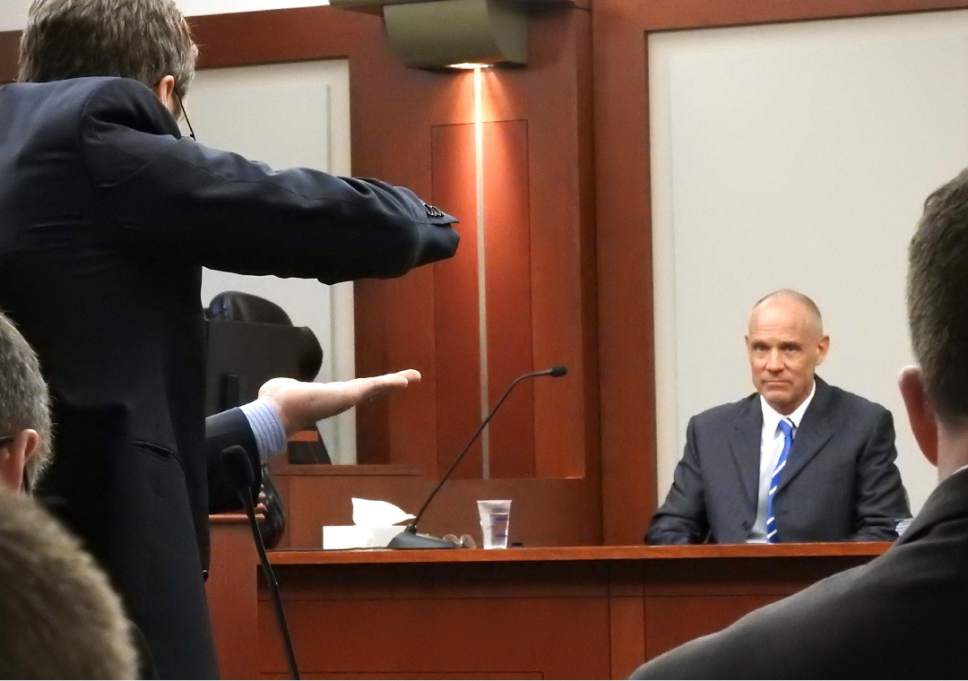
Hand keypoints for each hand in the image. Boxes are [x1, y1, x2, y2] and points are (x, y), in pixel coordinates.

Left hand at [258, 370, 420, 436]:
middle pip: (368, 390)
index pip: (350, 391)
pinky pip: (376, 385)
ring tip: (412, 378)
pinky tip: (408, 379)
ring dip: (394, 382)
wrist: (279, 411)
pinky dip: (392, 381)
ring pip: (375, 387)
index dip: (365, 389)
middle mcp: (340, 399)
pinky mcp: (351, 394)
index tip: (376, 387)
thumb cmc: (277, 401)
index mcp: (327, 397)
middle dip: (386, 386)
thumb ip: (283, 388)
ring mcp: (347, 398)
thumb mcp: (283, 389)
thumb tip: (272, 390)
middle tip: (405, 382)